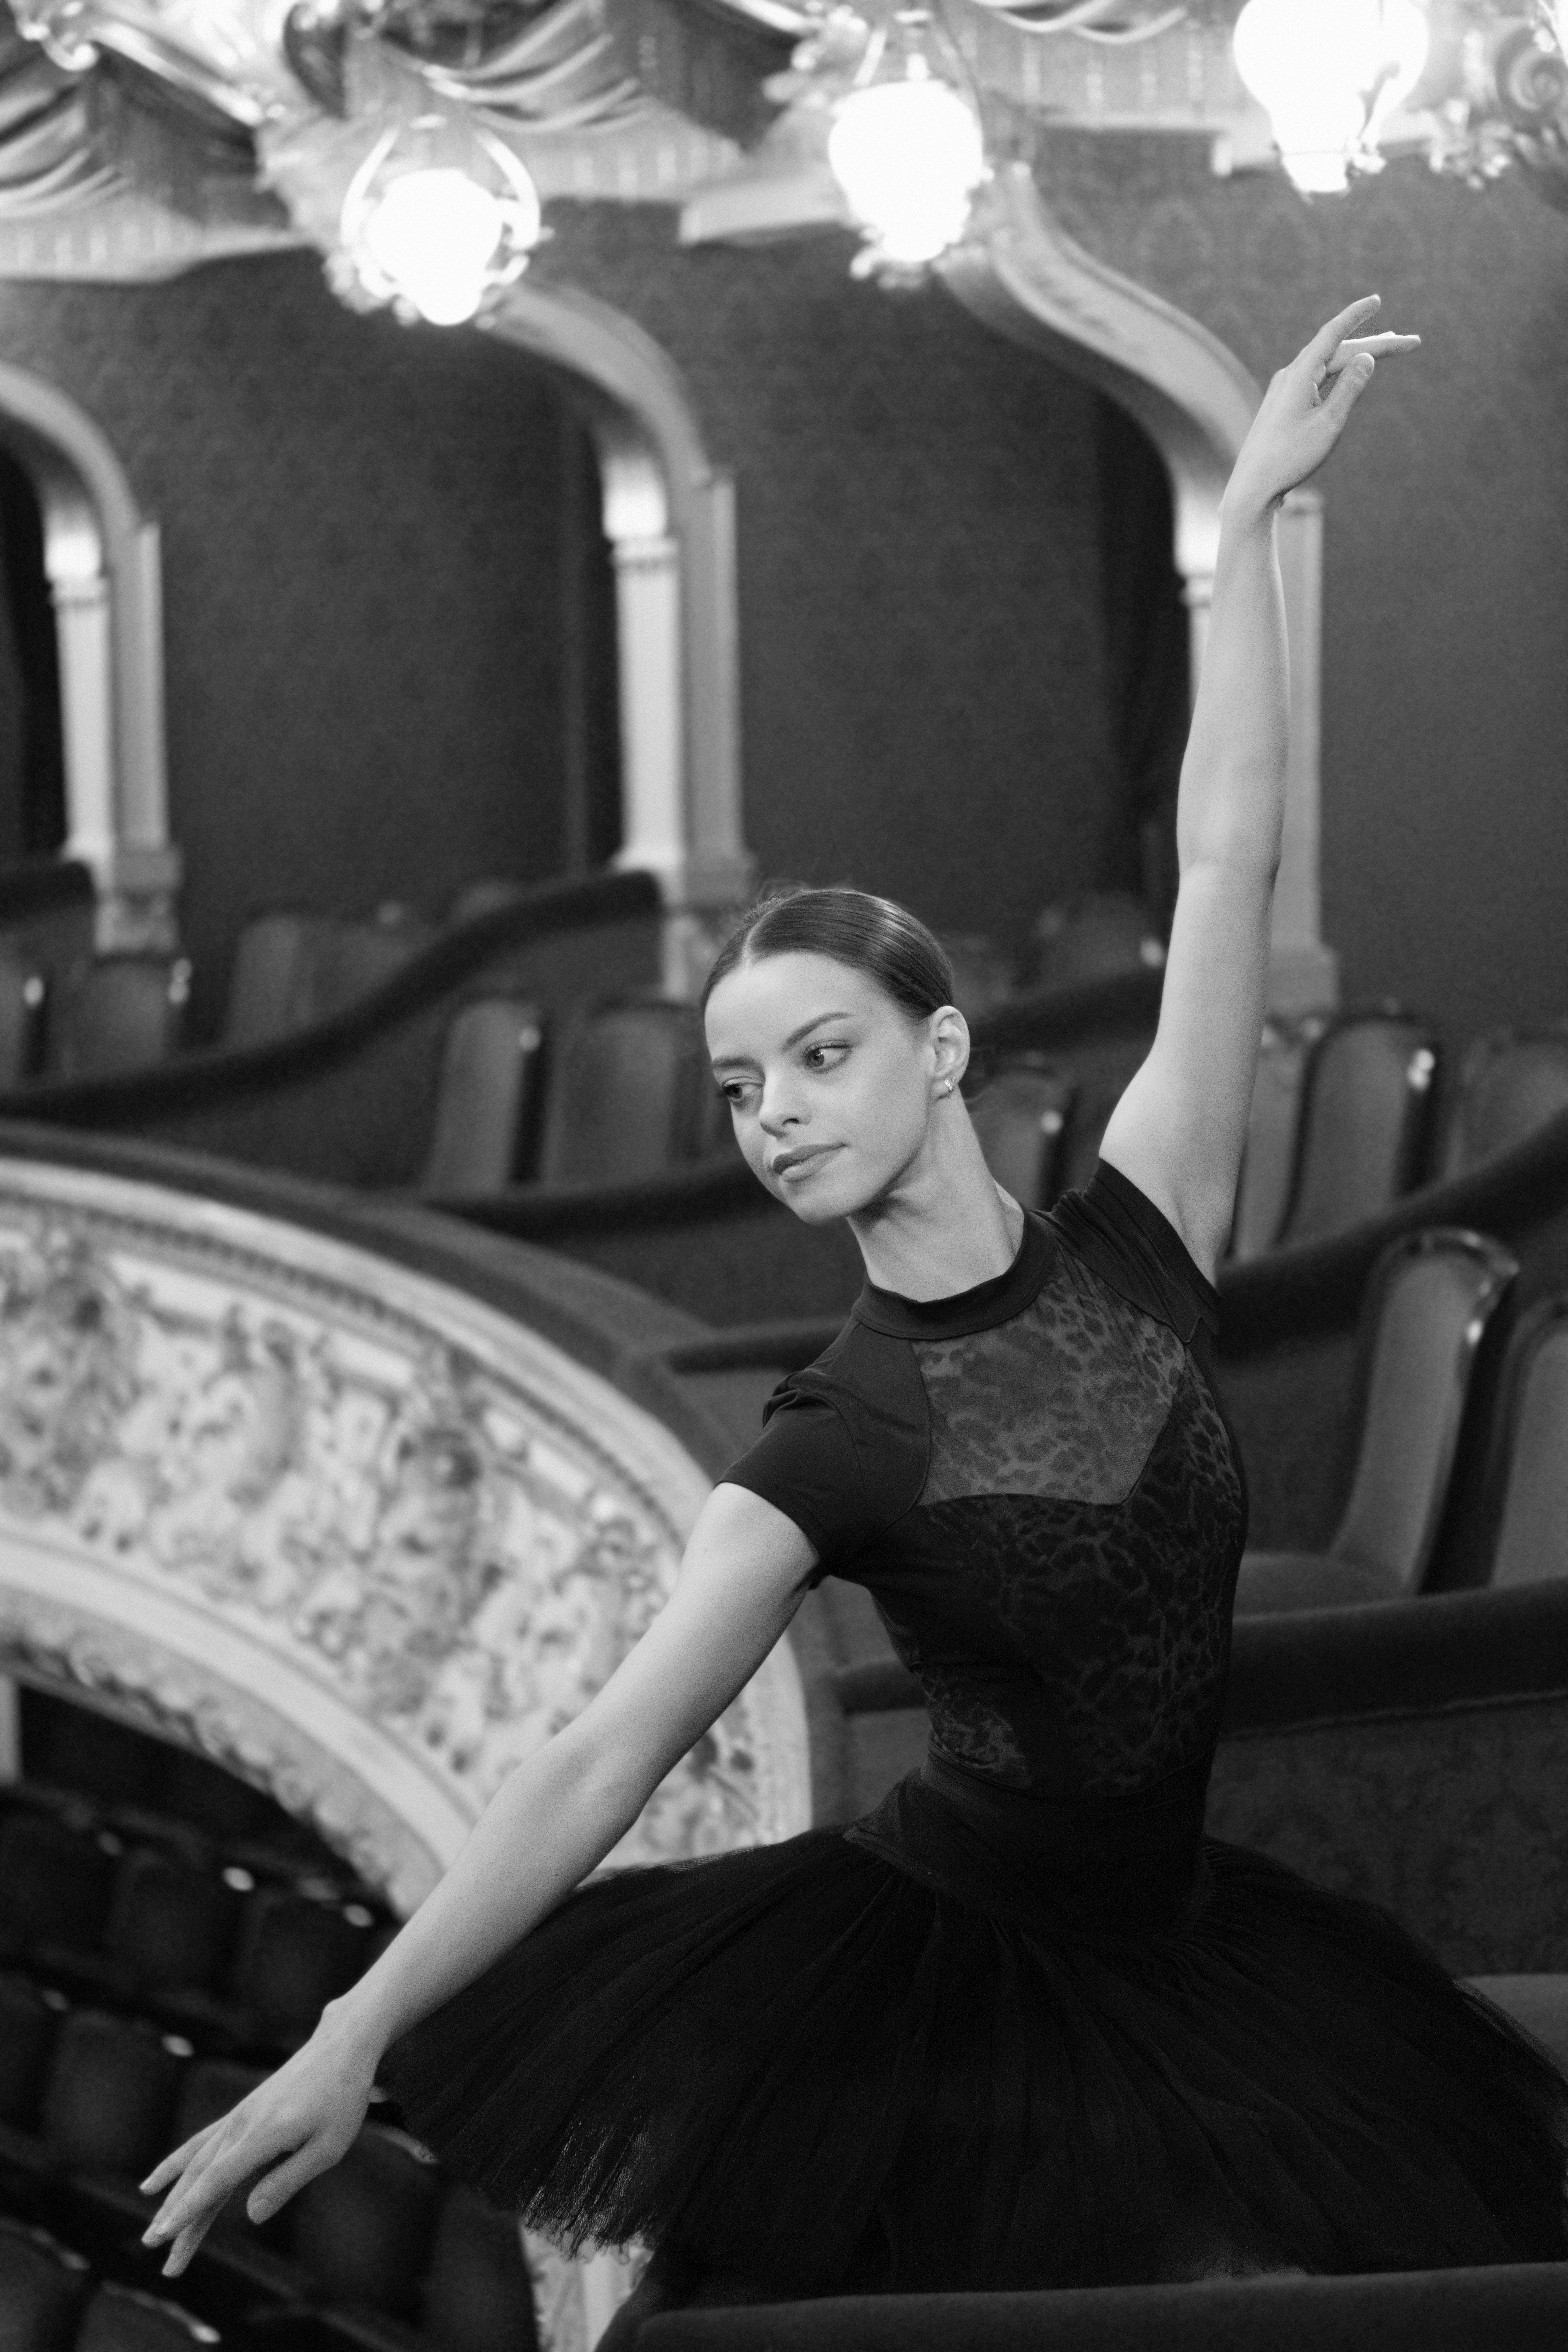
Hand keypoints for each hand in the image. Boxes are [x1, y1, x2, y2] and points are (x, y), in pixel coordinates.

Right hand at [138, 2020, 380, 2277]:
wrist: (340, 2047)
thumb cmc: (342, 2098)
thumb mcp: (328, 2146)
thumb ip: (287, 2181)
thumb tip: (251, 2216)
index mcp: (264, 2135)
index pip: (217, 2180)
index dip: (189, 2209)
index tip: (163, 2235)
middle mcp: (242, 2125)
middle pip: (201, 2178)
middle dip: (176, 2217)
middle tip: (151, 2249)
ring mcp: (237, 2117)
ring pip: (196, 2164)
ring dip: (172, 2198)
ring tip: (150, 2233)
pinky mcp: (239, 2114)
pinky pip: (200, 2143)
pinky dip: (175, 2164)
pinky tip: (154, 2182)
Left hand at [1225, 294, 1419, 518]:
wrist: (1253, 487)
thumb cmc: (1290, 458)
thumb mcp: (1329, 424)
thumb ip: (1349, 388)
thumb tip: (1367, 357)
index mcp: (1300, 375)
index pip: (1333, 334)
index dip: (1356, 315)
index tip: (1376, 300)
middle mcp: (1290, 375)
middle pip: (1338, 350)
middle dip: (1374, 344)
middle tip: (1411, 343)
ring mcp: (1284, 389)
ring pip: (1327, 364)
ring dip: (1357, 355)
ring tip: (1385, 348)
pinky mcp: (1283, 404)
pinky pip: (1316, 378)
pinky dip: (1338, 371)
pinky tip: (1347, 370)